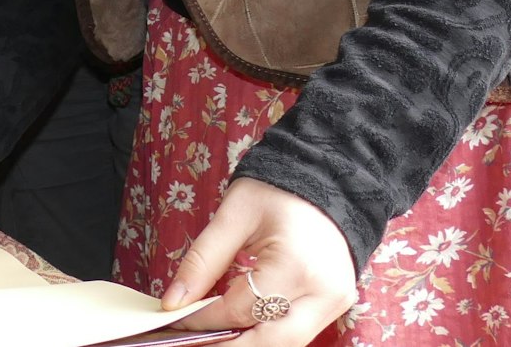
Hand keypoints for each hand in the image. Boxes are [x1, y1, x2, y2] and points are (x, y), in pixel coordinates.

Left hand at [163, 178, 359, 344]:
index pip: (240, 311)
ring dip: (247, 342)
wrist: (325, 180)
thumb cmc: (277, 191)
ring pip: (287, 344)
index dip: (204, 320)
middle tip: (192, 338)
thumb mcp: (232, 216)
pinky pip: (297, 332)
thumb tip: (173, 302)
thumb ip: (202, 261)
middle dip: (227, 345)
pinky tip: (238, 326)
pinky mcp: (337, 305)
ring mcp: (336, 302)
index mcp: (296, 266)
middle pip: (270, 343)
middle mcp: (323, 293)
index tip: (176, 317)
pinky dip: (265, 333)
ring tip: (211, 333)